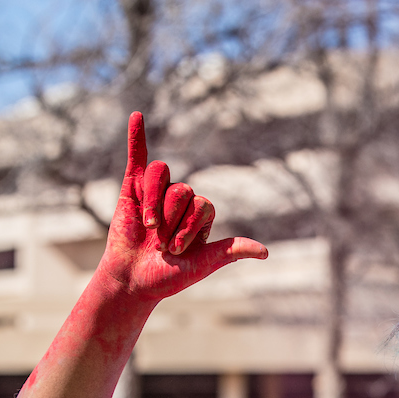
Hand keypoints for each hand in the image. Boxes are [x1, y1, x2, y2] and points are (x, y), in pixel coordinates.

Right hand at [96, 112, 266, 301]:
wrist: (134, 281)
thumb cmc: (169, 275)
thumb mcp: (203, 264)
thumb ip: (230, 251)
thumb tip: (265, 252)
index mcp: (202, 214)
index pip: (203, 203)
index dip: (189, 226)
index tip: (177, 251)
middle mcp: (182, 199)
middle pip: (183, 189)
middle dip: (171, 219)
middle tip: (160, 243)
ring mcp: (157, 192)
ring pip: (161, 175)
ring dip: (154, 202)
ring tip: (148, 226)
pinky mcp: (132, 188)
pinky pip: (137, 157)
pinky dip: (136, 136)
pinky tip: (137, 116)